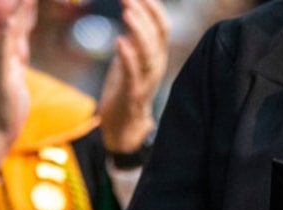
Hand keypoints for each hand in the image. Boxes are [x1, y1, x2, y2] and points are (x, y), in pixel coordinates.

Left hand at [98, 0, 168, 153]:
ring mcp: (146, 80)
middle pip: (156, 34)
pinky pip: (133, 73)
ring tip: (127, 12)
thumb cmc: (126, 87)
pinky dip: (128, 56)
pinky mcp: (132, 93)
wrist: (124, 124)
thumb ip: (134, 37)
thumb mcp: (131, 57)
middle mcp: (156, 65)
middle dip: (143, 12)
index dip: (153, 7)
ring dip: (138, 30)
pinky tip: (119, 41)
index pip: (162, 26)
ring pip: (148, 52)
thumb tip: (130, 9)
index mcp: (157, 55)